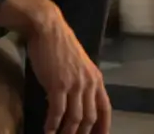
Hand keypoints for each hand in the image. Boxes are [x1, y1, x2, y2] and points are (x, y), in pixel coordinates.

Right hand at [26, 11, 111, 133]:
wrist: (48, 28)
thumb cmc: (60, 46)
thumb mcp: (78, 66)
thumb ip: (80, 84)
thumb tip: (72, 105)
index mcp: (96, 79)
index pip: (105, 109)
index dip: (103, 127)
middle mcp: (89, 83)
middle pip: (90, 118)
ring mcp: (75, 84)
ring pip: (75, 118)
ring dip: (67, 133)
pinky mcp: (58, 84)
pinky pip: (57, 112)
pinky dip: (52, 125)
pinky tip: (48, 131)